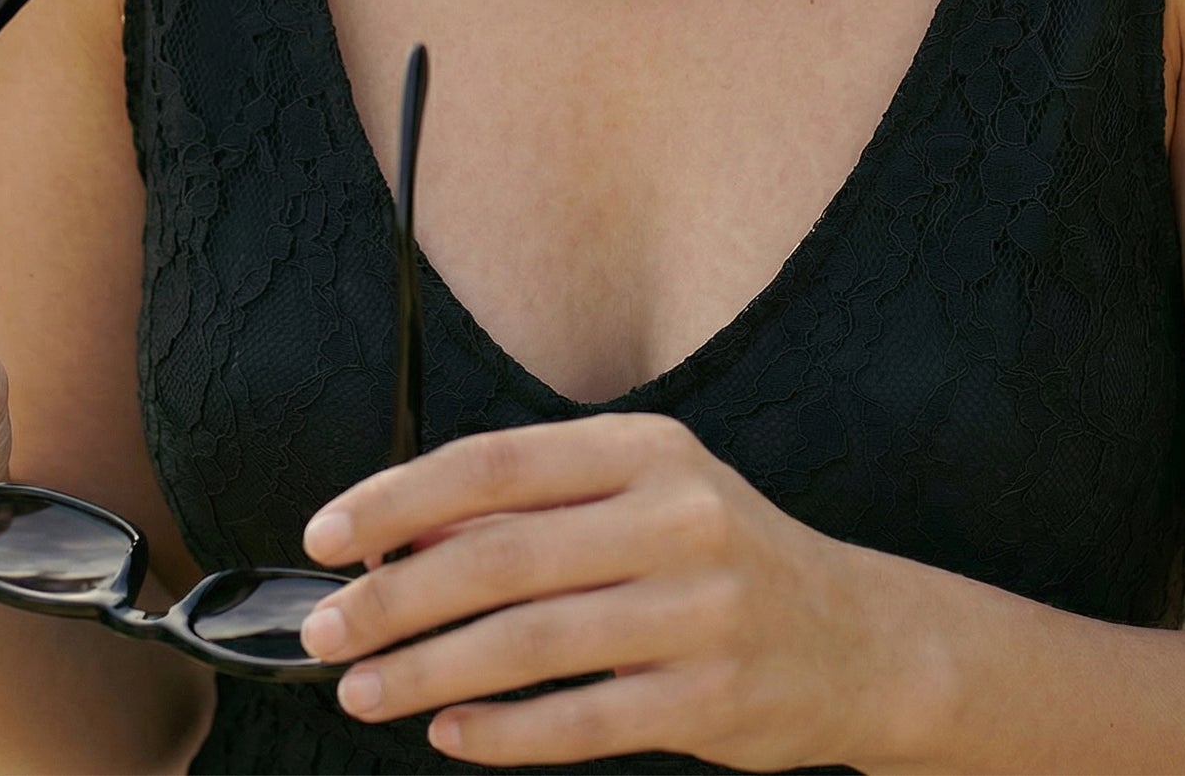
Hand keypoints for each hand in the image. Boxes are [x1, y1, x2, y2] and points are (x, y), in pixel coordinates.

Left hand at [297, 411, 888, 767]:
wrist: (859, 638)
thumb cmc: (723, 557)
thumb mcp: (647, 496)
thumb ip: (538, 509)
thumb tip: (403, 536)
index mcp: (648, 450)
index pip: (498, 462)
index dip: (400, 497)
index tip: (328, 533)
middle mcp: (677, 517)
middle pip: (502, 555)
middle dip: (394, 597)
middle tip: (325, 629)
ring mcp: (697, 611)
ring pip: (529, 644)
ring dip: (429, 672)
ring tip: (363, 688)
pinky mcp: (709, 700)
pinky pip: (580, 722)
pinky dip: (501, 733)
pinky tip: (449, 734)